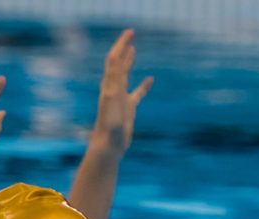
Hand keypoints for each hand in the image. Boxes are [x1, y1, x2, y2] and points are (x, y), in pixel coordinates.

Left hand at [94, 29, 152, 151]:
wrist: (108, 145)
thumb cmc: (109, 126)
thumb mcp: (112, 101)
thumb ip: (114, 82)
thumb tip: (114, 63)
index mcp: (110, 85)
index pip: (114, 59)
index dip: (121, 45)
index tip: (130, 32)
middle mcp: (113, 88)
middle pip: (118, 63)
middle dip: (123, 47)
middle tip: (131, 32)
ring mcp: (121, 98)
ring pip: (125, 75)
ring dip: (128, 61)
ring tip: (133, 49)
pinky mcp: (128, 108)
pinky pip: (137, 93)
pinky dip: (144, 85)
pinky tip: (150, 79)